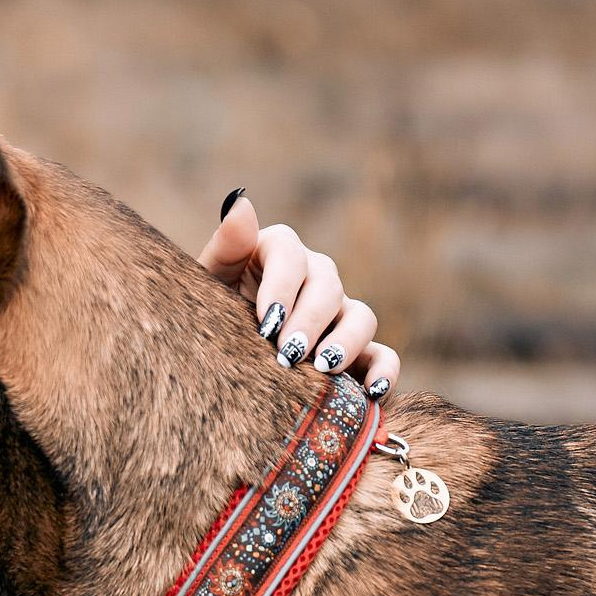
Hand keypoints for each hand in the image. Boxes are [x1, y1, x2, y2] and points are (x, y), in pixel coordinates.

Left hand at [196, 189, 399, 398]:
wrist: (217, 356)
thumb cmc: (210, 313)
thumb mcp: (209, 283)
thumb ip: (226, 247)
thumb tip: (240, 203)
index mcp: (277, 252)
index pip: (289, 252)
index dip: (281, 286)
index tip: (265, 322)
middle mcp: (314, 276)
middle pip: (327, 284)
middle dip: (309, 320)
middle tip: (287, 353)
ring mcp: (338, 313)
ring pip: (362, 316)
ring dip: (346, 342)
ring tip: (322, 368)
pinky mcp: (357, 350)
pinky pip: (383, 354)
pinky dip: (386, 370)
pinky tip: (372, 391)